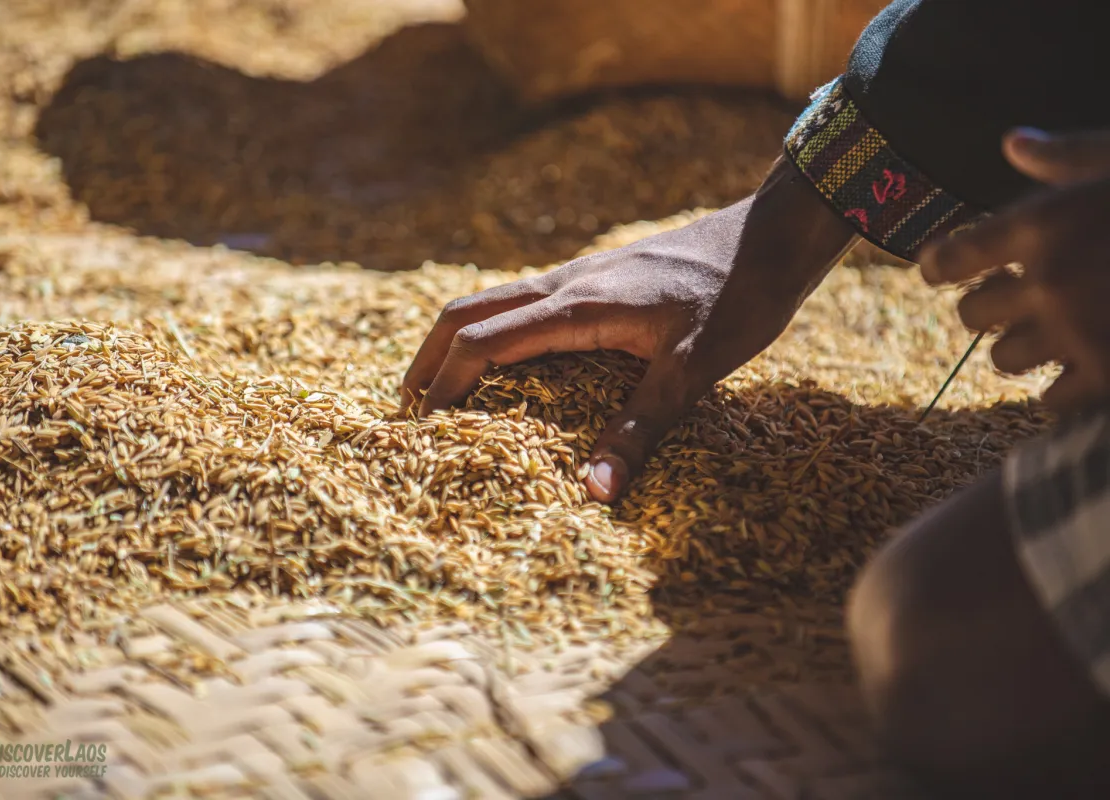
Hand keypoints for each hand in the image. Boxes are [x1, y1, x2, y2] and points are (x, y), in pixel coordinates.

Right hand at [401, 159, 856, 501]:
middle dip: (429, 360)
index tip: (422, 430)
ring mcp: (577, 276)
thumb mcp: (694, 368)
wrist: (773, 232)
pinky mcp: (594, 279)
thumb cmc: (739, 296)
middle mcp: (564, 284)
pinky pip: (521, 303)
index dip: (445, 385)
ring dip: (456, 343)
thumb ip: (641, 429)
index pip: (482, 341)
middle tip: (409, 410)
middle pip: (467, 312)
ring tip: (443, 392)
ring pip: (491, 301)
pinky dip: (492, 334)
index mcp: (577, 306)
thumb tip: (593, 494)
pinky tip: (507, 365)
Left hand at [920, 129, 1109, 411]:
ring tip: (1049, 338)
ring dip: (1019, 351)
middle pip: (970, 314)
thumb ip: (1068, 158)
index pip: (950, 256)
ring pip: (1002, 360)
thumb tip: (1012, 143)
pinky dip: (1059, 392)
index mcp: (1044, 221)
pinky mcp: (1109, 376)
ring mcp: (1078, 332)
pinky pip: (1048, 402)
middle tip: (1009, 306)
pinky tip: (1082, 373)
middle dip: (986, 310)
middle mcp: (1048, 278)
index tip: (943, 271)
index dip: (940, 267)